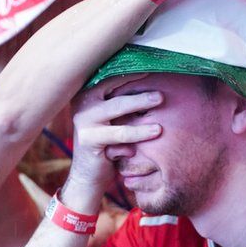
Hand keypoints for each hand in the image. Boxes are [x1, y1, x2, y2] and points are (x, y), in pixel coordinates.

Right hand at [63, 75, 162, 210]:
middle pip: (116, 93)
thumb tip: (154, 79)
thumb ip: (125, 102)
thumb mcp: (115, 120)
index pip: (113, 77)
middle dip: (141, 95)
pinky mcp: (88, 140)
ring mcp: (84, 121)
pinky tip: (136, 151)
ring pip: (118, 113)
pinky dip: (132, 142)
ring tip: (159, 126)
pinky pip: (118, 138)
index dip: (133, 74)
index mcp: (89, 93)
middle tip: (161, 97)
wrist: (89, 175)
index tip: (155, 70)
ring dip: (141, 119)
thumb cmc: (108, 143)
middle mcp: (83, 103)